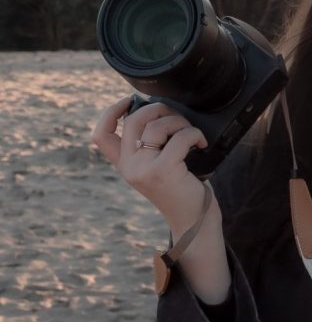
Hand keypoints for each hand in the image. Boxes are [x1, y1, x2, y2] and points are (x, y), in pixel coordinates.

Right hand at [89, 94, 213, 230]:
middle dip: (158, 109)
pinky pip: (180, 138)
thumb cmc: (181, 189)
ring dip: (179, 122)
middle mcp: (130, 167)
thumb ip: (149, 146)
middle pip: (134, 120)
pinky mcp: (164, 170)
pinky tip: (201, 143)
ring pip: (157, 126)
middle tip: (177, 117)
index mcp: (125, 165)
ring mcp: (145, 169)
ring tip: (191, 133)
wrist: (194, 221)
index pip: (101, 135)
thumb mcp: (157, 167)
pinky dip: (194, 134)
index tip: (129, 100)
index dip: (111, 112)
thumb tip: (157, 111)